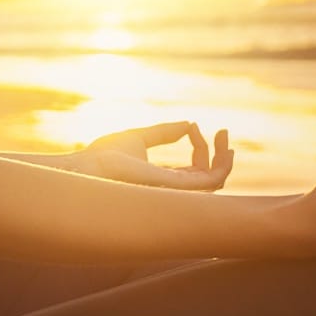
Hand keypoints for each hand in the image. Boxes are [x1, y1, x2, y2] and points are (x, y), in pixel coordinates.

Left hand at [68, 121, 232, 189]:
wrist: (89, 167)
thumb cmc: (105, 157)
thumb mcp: (139, 138)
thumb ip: (163, 133)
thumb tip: (188, 124)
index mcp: (166, 180)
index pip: (196, 168)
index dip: (200, 146)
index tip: (192, 126)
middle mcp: (174, 189)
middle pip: (211, 177)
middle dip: (221, 155)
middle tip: (223, 132)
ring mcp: (176, 190)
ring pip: (216, 181)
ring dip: (225, 159)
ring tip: (224, 136)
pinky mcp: (176, 187)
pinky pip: (212, 181)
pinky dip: (221, 164)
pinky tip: (221, 146)